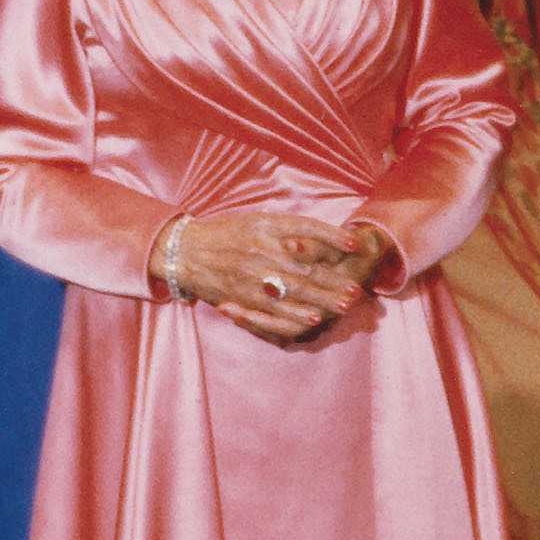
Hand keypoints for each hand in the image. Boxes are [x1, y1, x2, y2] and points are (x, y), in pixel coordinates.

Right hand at [169, 212, 370, 342]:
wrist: (183, 252)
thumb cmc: (225, 234)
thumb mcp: (256, 221)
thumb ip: (286, 229)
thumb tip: (322, 238)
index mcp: (265, 226)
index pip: (306, 228)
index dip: (333, 236)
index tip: (356, 244)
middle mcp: (260, 249)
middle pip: (305, 266)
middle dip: (334, 279)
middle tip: (356, 288)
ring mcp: (251, 275)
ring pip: (293, 291)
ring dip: (321, 300)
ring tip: (344, 305)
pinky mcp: (241, 296)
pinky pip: (272, 309)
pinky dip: (294, 314)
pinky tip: (313, 318)